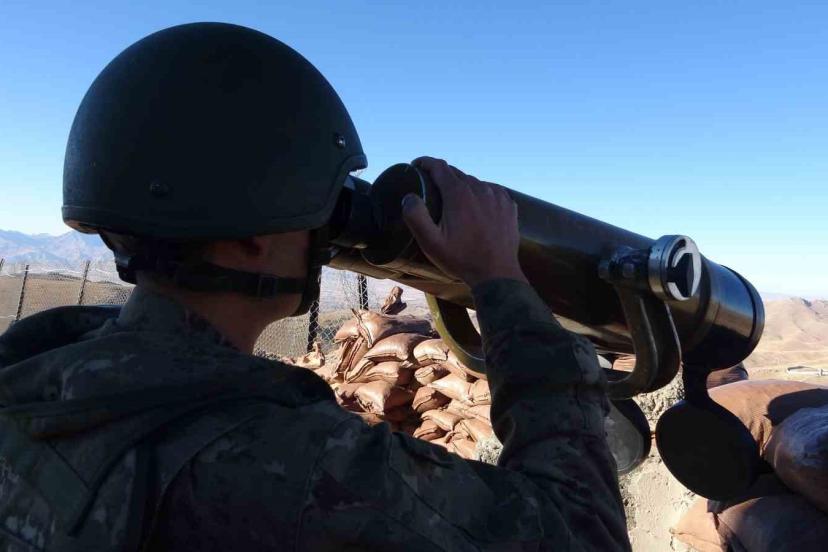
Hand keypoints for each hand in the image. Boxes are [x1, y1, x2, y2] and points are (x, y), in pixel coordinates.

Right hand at [401, 156, 527, 287]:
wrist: (496, 274)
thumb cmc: (461, 259)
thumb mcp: (430, 243)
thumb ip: (416, 216)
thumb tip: (409, 196)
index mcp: (459, 194)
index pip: (439, 166)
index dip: (425, 162)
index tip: (416, 165)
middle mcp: (480, 189)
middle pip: (456, 173)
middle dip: (441, 176)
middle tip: (430, 187)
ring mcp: (497, 196)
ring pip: (474, 182)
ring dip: (461, 186)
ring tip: (453, 200)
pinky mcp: (508, 205)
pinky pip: (491, 191)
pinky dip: (480, 193)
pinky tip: (475, 205)